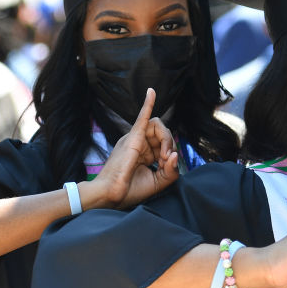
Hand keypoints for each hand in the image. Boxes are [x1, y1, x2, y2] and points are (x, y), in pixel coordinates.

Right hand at [82, 88, 178, 209]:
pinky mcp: (132, 137)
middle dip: (170, 145)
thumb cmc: (129, 190)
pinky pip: (142, 117)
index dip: (170, 155)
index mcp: (144, 153)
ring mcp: (135, 138)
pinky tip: (151, 92)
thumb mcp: (158, 182)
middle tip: (166, 160)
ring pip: (158, 125)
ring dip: (166, 137)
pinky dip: (148, 104)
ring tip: (163, 153)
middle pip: (163, 133)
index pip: (164, 144)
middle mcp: (140, 143)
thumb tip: (175, 154)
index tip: (167, 168)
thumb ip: (171, 171)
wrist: (111, 194)